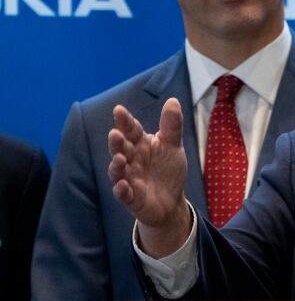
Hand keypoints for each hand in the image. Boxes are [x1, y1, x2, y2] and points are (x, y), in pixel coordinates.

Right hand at [108, 98, 190, 256]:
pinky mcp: (130, 198)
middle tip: (115, 134)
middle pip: (121, 149)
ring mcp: (129, 179)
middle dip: (117, 143)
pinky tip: (122, 185)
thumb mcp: (172, 146)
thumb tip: (172, 100)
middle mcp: (131, 160)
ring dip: (116, 165)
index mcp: (140, 144)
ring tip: (119, 159)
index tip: (118, 110)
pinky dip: (121, 190)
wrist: (171, 200)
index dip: (125, 121)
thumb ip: (172, 126)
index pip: (131, 130)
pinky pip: (123, 194)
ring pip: (118, 171)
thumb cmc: (168, 169)